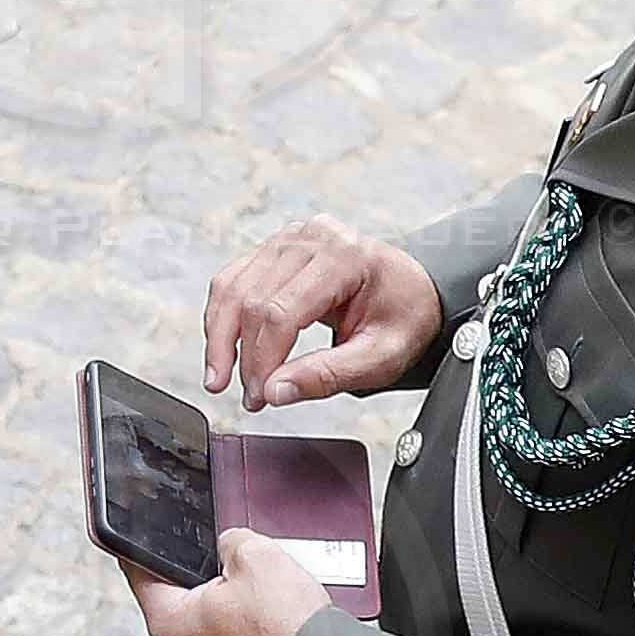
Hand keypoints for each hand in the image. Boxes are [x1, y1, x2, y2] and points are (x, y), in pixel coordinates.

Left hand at [131, 529, 331, 635]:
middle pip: (176, 597)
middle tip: (230, 562)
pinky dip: (243, 624)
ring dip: (226, 601)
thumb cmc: (286, 625)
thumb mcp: (253, 553)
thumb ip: (227, 540)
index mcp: (167, 624)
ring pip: (205, 619)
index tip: (143, 534)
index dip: (146, 547)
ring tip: (257, 591)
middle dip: (201, 575)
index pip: (140, 574)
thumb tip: (227, 545)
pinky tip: (267, 613)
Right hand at [204, 220, 445, 407]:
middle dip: (241, 355)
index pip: (281, 312)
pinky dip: (222, 317)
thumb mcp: (382, 356)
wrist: (415, 289)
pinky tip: (225, 347)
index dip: (262, 359)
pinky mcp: (275, 248)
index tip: (261, 396)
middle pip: (251, 300)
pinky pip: (233, 280)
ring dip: (219, 336)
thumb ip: (329, 375)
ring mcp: (290, 239)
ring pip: (232, 288)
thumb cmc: (404, 316)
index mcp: (344, 258)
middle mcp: (312, 239)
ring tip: (220, 376)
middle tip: (249, 396)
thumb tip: (275, 391)